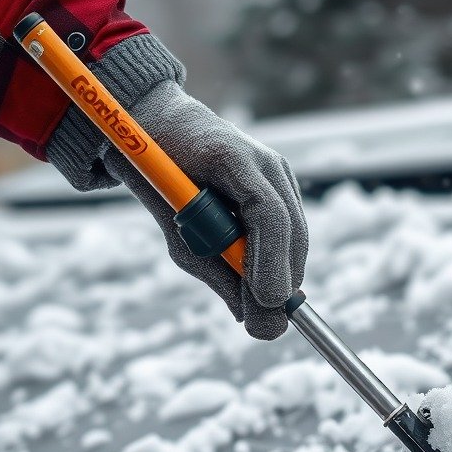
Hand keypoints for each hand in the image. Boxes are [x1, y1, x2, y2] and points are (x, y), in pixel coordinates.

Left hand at [100, 81, 306, 338]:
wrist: (160, 121)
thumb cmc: (156, 169)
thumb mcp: (171, 222)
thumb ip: (211, 265)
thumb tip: (247, 314)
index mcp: (230, 157)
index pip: (267, 213)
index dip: (269, 261)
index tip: (265, 302)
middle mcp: (266, 162)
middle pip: (291, 229)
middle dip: (283, 282)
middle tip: (266, 330)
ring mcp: (279, 171)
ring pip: (295, 235)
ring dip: (282, 274)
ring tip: (261, 312)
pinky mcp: (282, 184)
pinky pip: (289, 231)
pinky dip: (278, 260)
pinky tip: (263, 283)